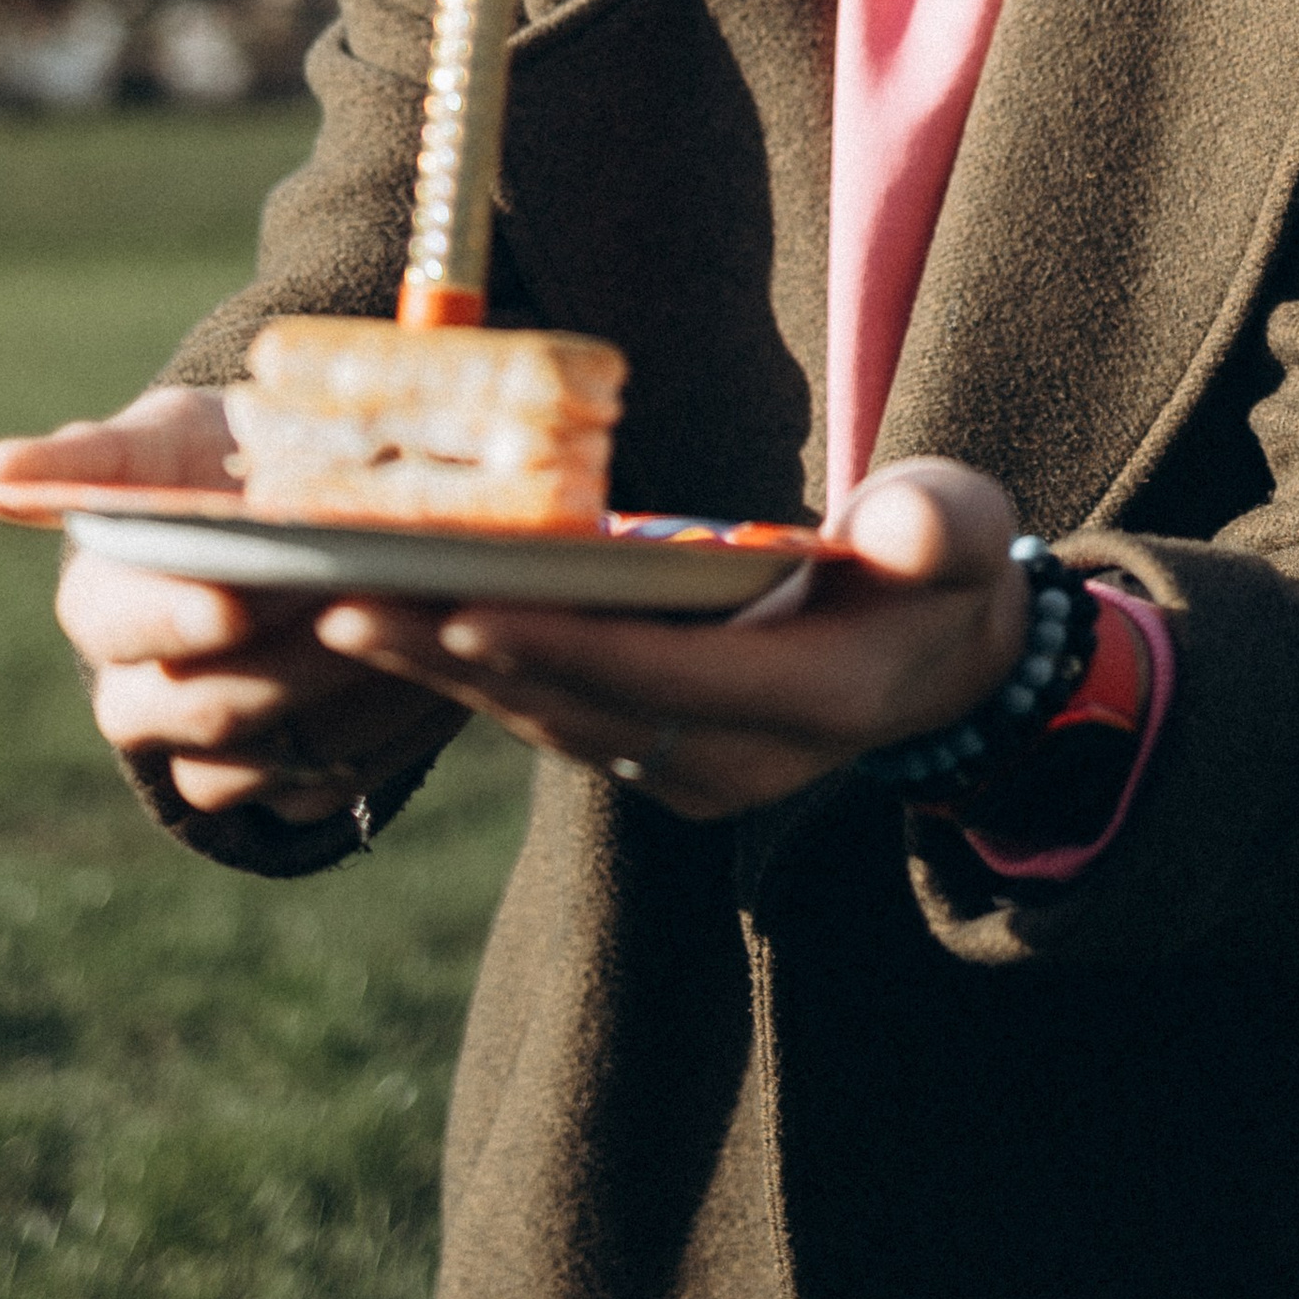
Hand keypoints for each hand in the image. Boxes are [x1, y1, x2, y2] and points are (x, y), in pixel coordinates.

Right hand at [0, 391, 458, 829]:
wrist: (304, 515)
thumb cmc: (218, 463)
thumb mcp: (166, 439)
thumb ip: (92, 459)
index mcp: (102, 601)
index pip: (115, 625)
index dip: (171, 618)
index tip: (232, 602)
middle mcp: (137, 692)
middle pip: (199, 705)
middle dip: (284, 661)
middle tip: (361, 607)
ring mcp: (204, 749)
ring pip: (253, 761)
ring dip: (338, 700)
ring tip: (408, 630)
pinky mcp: (279, 782)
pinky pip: (316, 792)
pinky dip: (373, 739)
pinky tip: (423, 672)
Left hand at [313, 458, 1030, 820]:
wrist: (941, 662)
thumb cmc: (942, 572)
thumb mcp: (964, 535)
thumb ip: (935, 530)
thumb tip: (905, 529)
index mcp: (807, 702)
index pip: (662, 678)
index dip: (561, 644)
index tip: (463, 603)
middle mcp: (730, 759)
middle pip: (572, 705)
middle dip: (456, 654)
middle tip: (345, 600)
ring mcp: (681, 769)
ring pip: (541, 717)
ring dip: (437, 669)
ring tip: (335, 605)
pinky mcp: (643, 754)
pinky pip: (540, 714)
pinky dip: (464, 671)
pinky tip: (389, 622)